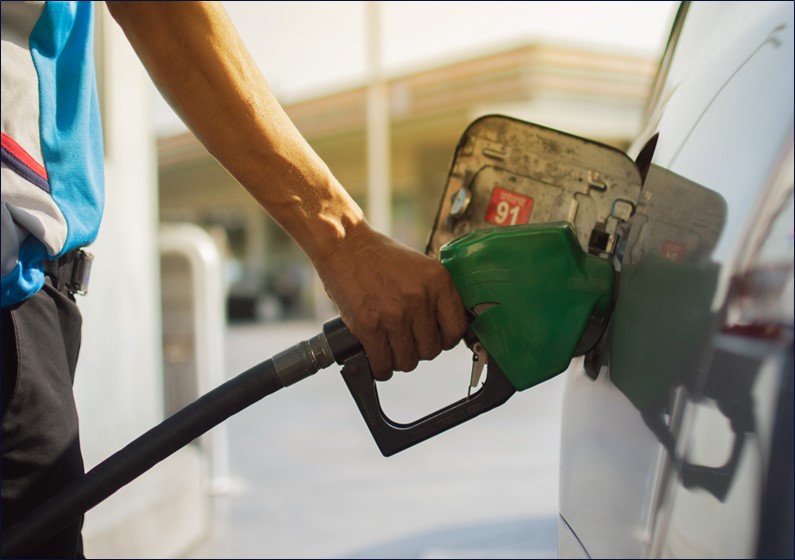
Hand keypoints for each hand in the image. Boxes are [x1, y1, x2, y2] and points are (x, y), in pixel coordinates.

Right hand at [316, 222, 467, 379]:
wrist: (344, 246)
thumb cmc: (380, 257)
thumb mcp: (420, 267)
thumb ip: (435, 296)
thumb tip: (444, 329)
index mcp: (438, 281)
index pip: (456, 329)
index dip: (445, 339)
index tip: (436, 338)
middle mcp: (419, 298)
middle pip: (431, 350)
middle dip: (419, 350)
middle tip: (408, 341)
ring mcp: (394, 314)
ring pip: (407, 361)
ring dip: (399, 360)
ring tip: (391, 348)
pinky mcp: (368, 326)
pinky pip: (382, 363)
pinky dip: (380, 367)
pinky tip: (378, 358)